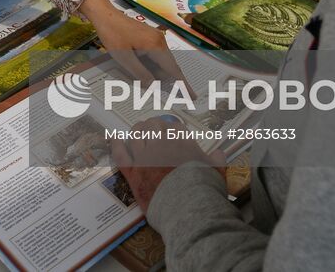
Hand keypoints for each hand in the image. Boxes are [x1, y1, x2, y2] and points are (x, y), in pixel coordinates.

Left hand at [78, 0, 183, 86]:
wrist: (106, 15)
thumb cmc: (113, 35)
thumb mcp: (124, 58)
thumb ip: (140, 73)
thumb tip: (153, 86)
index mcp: (156, 46)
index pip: (173, 70)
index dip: (183, 85)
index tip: (192, 96)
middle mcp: (160, 40)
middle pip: (170, 66)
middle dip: (168, 80)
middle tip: (167, 94)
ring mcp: (156, 37)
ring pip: (163, 61)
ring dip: (158, 72)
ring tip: (146, 78)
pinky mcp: (150, 37)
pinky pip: (157, 55)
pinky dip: (154, 65)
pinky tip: (144, 69)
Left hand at [111, 116, 226, 213]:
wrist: (189, 210)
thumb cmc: (204, 191)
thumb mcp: (217, 172)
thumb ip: (217, 160)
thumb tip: (219, 154)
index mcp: (182, 143)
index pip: (174, 126)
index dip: (172, 127)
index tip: (171, 131)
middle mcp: (162, 145)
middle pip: (153, 125)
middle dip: (153, 125)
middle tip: (153, 129)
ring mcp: (145, 158)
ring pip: (136, 135)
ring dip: (137, 131)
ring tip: (138, 131)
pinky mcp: (134, 174)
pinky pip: (121, 155)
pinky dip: (116, 145)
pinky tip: (115, 139)